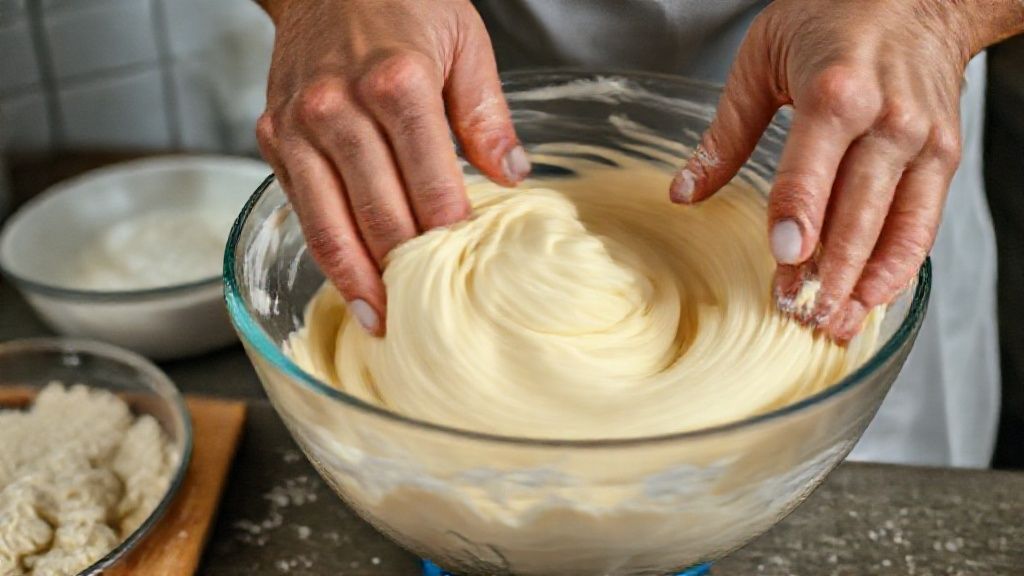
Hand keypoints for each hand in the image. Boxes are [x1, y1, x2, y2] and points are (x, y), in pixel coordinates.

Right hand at [256, 0, 529, 334]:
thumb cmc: (400, 1)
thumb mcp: (464, 40)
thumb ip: (486, 113)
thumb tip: (510, 176)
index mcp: (396, 82)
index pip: (431, 184)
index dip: (450, 235)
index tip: (466, 269)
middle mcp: (338, 108)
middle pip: (379, 214)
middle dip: (406, 270)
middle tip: (428, 313)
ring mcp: (298, 125)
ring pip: (330, 223)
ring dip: (357, 281)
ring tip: (380, 320)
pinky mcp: (272, 136)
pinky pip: (301, 208)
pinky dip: (325, 251)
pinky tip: (347, 282)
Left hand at [670, 0, 1017, 340]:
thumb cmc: (835, 16)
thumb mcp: (761, 60)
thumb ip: (725, 134)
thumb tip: (684, 193)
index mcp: (836, 91)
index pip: (813, 169)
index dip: (799, 217)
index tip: (785, 259)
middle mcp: (886, 120)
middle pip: (856, 212)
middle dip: (828, 271)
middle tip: (799, 314)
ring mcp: (922, 142)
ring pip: (896, 227)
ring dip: (866, 283)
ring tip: (836, 326)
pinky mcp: (944, 156)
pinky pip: (925, 222)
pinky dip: (901, 265)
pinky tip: (874, 296)